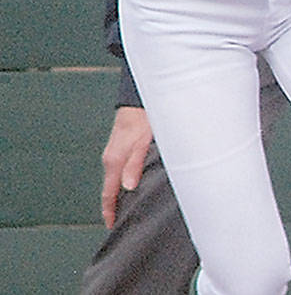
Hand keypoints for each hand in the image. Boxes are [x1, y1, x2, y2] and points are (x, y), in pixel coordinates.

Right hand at [99, 106, 152, 228]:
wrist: (140, 101)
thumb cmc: (145, 120)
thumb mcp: (144, 143)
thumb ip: (135, 165)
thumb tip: (128, 188)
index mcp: (114, 162)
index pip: (108, 194)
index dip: (110, 212)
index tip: (112, 226)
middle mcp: (110, 159)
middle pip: (110, 190)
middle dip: (115, 207)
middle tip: (124, 222)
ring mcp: (114, 153)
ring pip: (115, 180)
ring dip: (120, 194)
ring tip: (130, 208)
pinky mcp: (120, 148)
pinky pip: (119, 170)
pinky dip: (123, 182)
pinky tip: (132, 185)